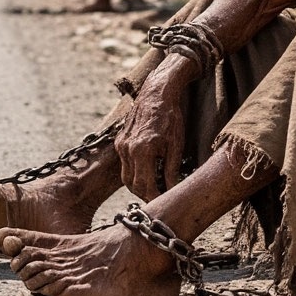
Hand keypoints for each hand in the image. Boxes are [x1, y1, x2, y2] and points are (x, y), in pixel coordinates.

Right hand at [114, 68, 188, 199]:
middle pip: (133, 185)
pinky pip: (124, 164)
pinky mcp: (119, 140)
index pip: (145, 186)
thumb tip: (172, 190)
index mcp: (142, 150)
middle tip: (161, 196)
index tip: (164, 202)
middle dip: (146, 194)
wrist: (157, 93)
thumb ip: (171, 170)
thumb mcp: (176, 144)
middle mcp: (127, 148)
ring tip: (155, 186)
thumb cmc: (170, 117)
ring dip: (139, 185)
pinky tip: (147, 170)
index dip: (155, 197)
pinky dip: (134, 172)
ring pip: (126, 177)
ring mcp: (121, 144)